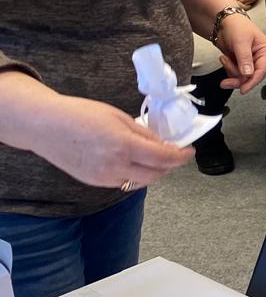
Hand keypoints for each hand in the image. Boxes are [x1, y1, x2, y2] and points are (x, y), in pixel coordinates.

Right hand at [21, 91, 191, 189]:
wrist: (45, 126)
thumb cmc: (80, 114)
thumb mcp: (119, 117)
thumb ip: (144, 133)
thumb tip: (163, 144)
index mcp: (123, 146)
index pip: (164, 158)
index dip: (181, 156)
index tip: (189, 151)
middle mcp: (115, 166)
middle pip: (155, 175)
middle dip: (170, 166)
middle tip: (175, 153)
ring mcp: (103, 177)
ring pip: (140, 182)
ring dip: (154, 172)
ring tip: (157, 158)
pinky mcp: (94, 182)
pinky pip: (124, 182)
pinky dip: (135, 175)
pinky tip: (135, 163)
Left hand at [215, 12, 265, 92]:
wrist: (223, 23)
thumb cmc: (237, 26)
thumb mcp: (241, 42)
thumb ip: (245, 59)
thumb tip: (248, 74)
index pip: (262, 71)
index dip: (252, 81)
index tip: (244, 89)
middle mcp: (260, 59)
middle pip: (252, 77)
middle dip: (238, 78)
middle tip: (227, 82)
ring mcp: (250, 62)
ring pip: (242, 77)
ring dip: (231, 70)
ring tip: (225, 58)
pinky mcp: (241, 64)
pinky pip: (235, 75)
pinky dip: (228, 69)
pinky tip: (225, 59)